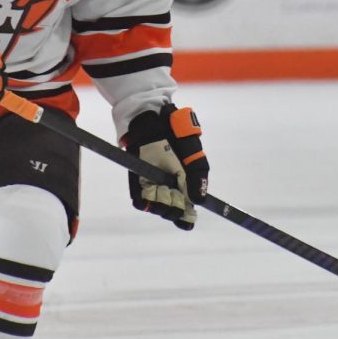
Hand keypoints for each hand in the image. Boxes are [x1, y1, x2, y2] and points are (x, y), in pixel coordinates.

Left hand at [122, 104, 209, 230]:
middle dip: (174, 209)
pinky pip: (140, 200)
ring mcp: (154, 186)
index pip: (188, 210)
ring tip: (162, 189)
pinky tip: (149, 192)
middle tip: (174, 194)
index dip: (188, 218)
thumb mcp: (194, 153)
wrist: (152, 120)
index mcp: (187, 183)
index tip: (188, 218)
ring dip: (161, 205)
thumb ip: (198, 176)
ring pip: (157, 208)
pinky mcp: (138, 182)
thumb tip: (199, 201)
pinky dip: (145, 201)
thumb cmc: (176, 134)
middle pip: (173, 212)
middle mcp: (170, 188)